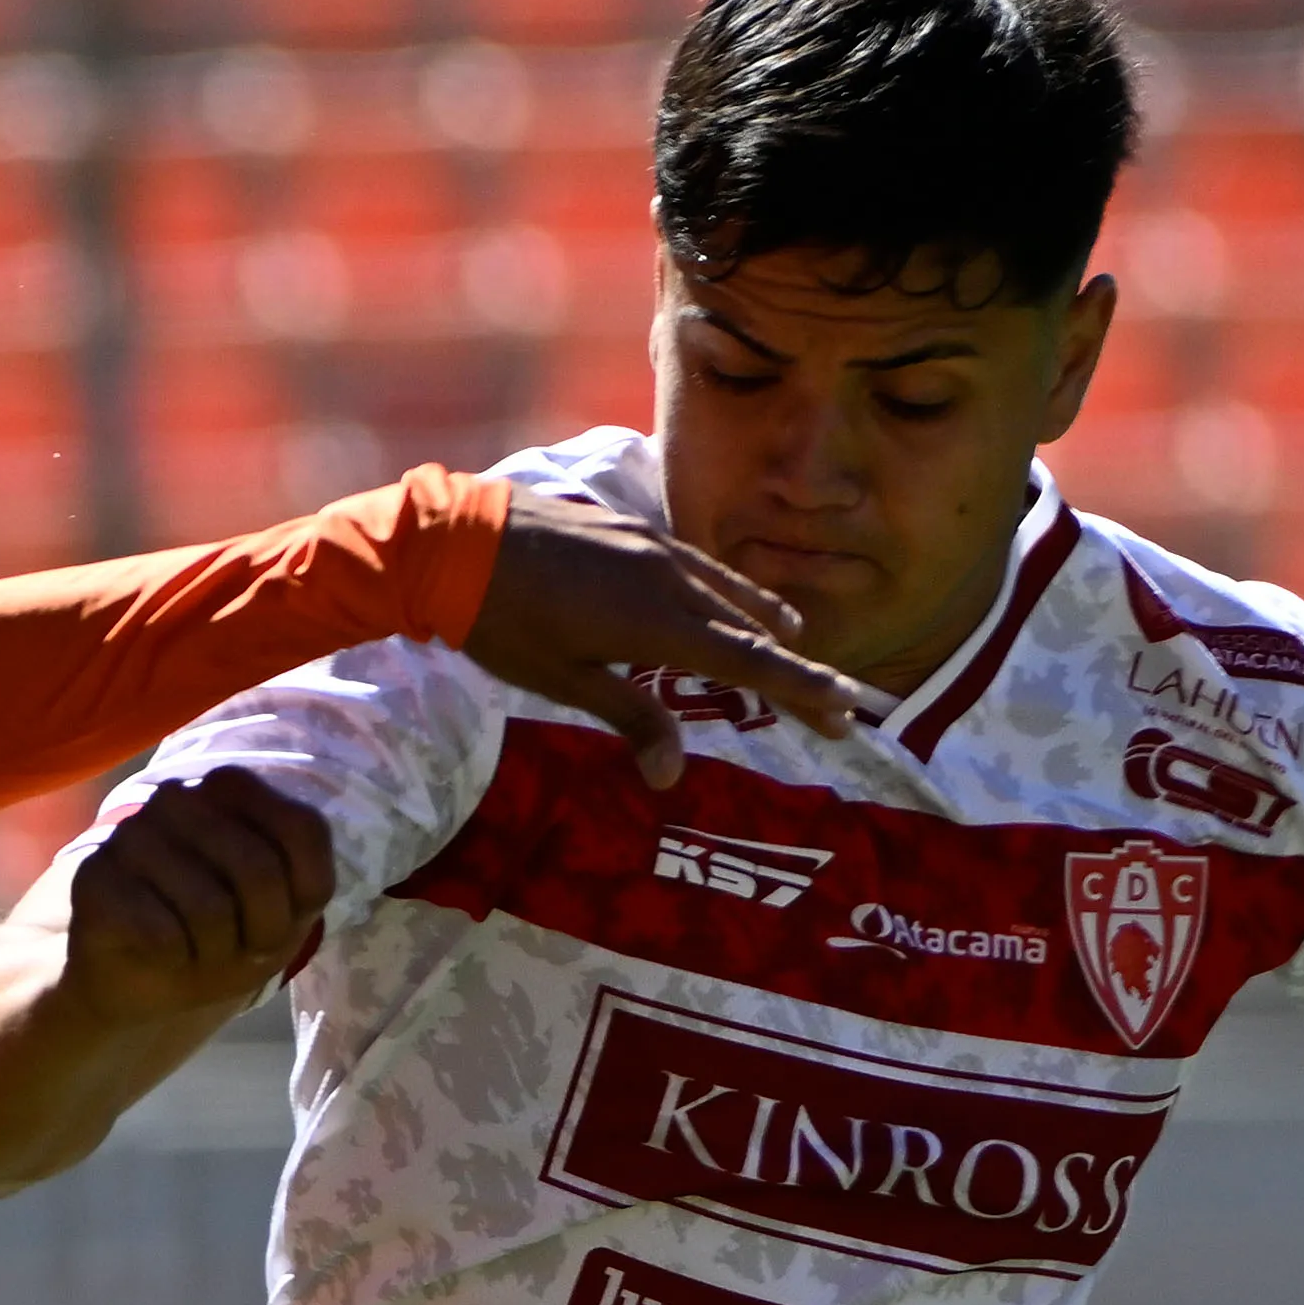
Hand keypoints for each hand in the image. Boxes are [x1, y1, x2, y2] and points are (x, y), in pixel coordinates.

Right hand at [56, 769, 337, 1020]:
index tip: (276, 920)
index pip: (303, 830)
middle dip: (259, 933)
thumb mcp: (284, 914)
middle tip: (232, 949)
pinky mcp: (94, 878)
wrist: (135, 982)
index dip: (301, 896)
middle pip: (258, 871)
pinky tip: (157, 954)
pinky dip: (172, 961)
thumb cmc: (217, 940)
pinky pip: (162, 934)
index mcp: (229, 790)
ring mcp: (131, 833)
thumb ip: (307, 875)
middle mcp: (178, 797)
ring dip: (211, 953)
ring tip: (193, 951)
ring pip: (209, 909)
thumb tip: (272, 866)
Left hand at [460, 495, 881, 778]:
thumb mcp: (565, 682)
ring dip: (766, 622)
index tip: (848, 710)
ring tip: (794, 642)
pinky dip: (727, 590)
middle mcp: (670, 580)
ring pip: (728, 590)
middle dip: (795, 668)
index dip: (803, 689)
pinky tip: (724, 600)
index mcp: (660, 623)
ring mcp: (653, 548)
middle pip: (751, 629)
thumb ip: (630, 718)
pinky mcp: (631, 530)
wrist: (455, 543)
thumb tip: (674, 775)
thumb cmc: (504, 625)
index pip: (750, 663)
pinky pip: (698, 566)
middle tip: (832, 705)